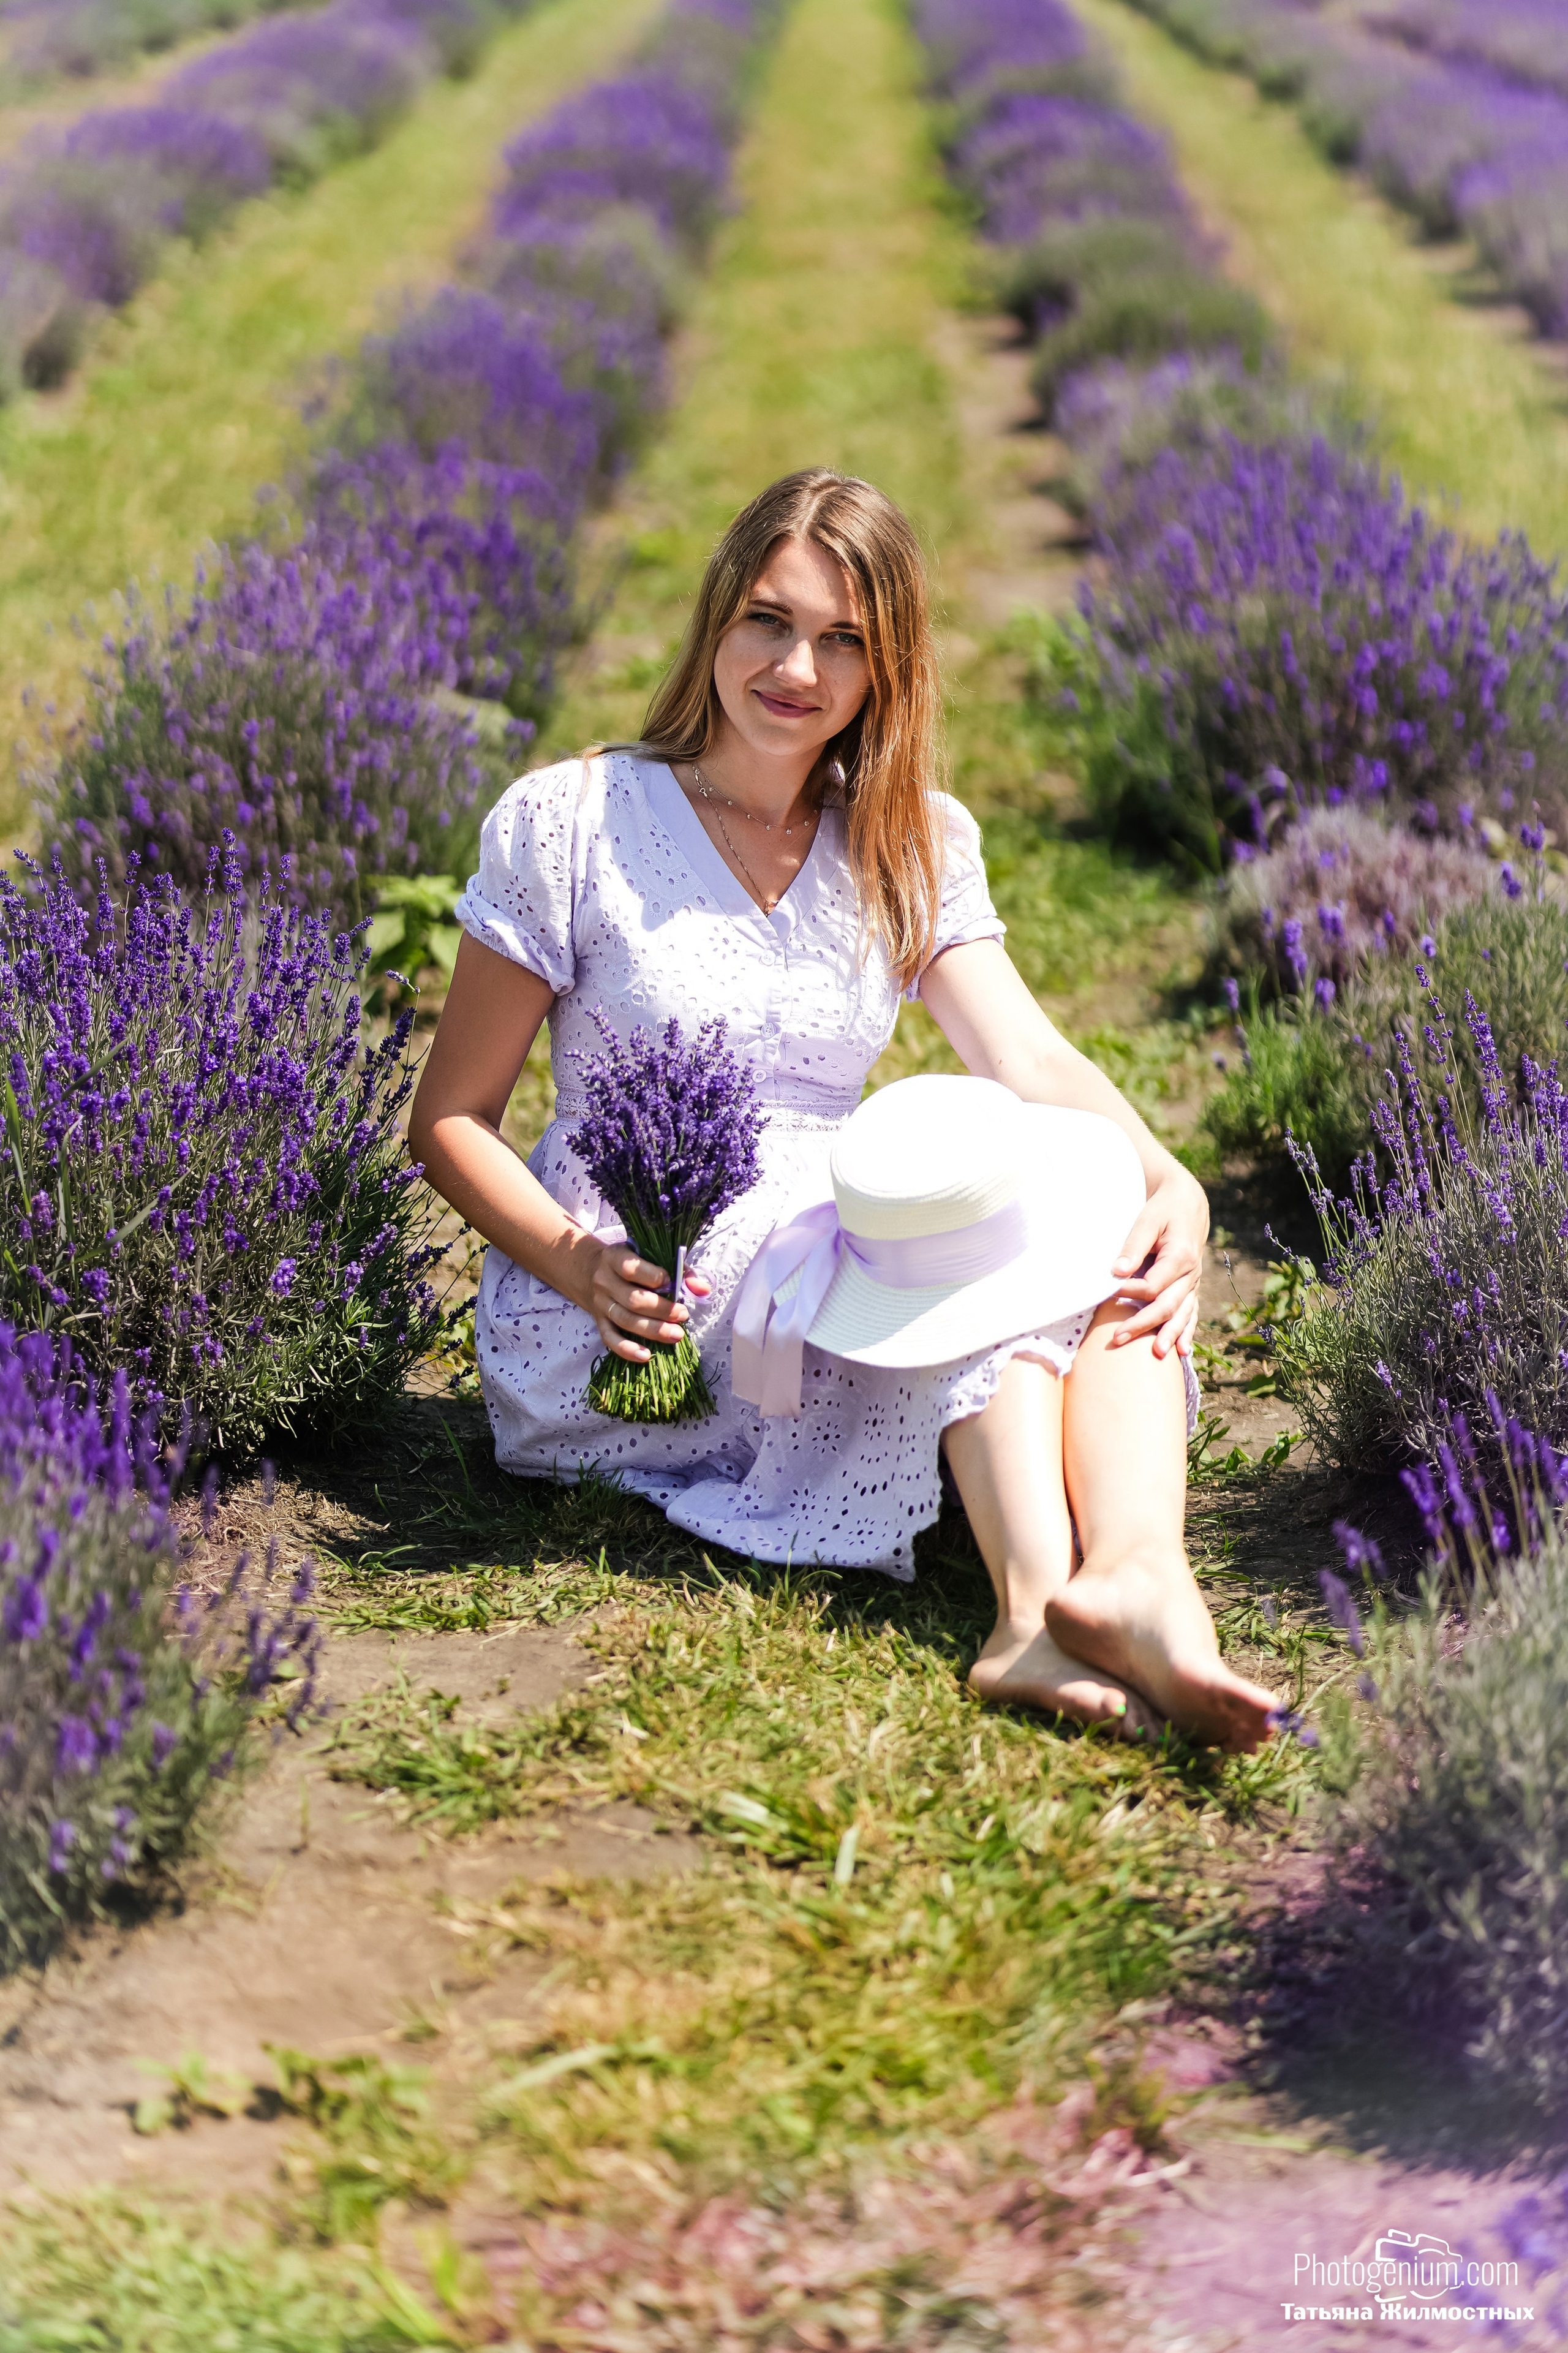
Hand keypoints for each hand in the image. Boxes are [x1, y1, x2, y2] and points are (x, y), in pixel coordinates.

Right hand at [584, 1242, 710, 1363]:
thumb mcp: (649, 1255)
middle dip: (661, 1310)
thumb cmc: (631, 1262)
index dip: (653, 1276)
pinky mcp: (599, 1321)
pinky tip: (646, 1356)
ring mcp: (600, 1303)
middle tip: (683, 1315)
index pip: (631, 1268)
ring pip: (625, 1320)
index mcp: (615, 1258)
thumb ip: (679, 1269)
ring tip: (676, 1335)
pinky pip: (610, 1339)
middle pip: (632, 1300)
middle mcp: (605, 1281)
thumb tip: (702, 1289)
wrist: (590, 1271)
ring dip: (653, 1330)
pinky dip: (627, 1349)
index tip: (671, 1283)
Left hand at [1109, 1168, 1207, 1357]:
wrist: (1187, 1205)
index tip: (1108, 1292)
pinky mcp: (1190, 1289)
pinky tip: (1182, 1352)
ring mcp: (1192, 1284)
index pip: (1152, 1285)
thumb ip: (1134, 1246)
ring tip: (1156, 1354)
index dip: (1129, 1292)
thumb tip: (1117, 1271)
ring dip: (1168, 1335)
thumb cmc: (1163, 1210)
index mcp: (1181, 1256)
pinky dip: (1186, 1332)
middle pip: (1167, 1306)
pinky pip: (1190, 1314)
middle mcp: (1191, 1274)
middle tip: (1118, 1338)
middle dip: (1143, 1324)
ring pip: (1181, 1315)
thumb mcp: (1147, 1219)